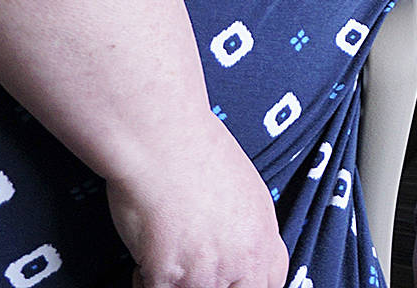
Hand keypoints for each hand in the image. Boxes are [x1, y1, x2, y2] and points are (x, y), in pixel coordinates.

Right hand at [107, 116, 286, 287]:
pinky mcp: (170, 278)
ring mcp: (207, 274)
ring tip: (167, 255)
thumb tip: (237, 244)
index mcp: (264, 236)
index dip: (248, 284)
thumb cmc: (198, 153)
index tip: (229, 278)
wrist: (163, 142)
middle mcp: (243, 260)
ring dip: (178, 284)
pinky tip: (145, 253)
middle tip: (190, 270)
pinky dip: (145, 279)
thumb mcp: (244, 190)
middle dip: (211, 284)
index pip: (270, 282)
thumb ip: (247, 228)